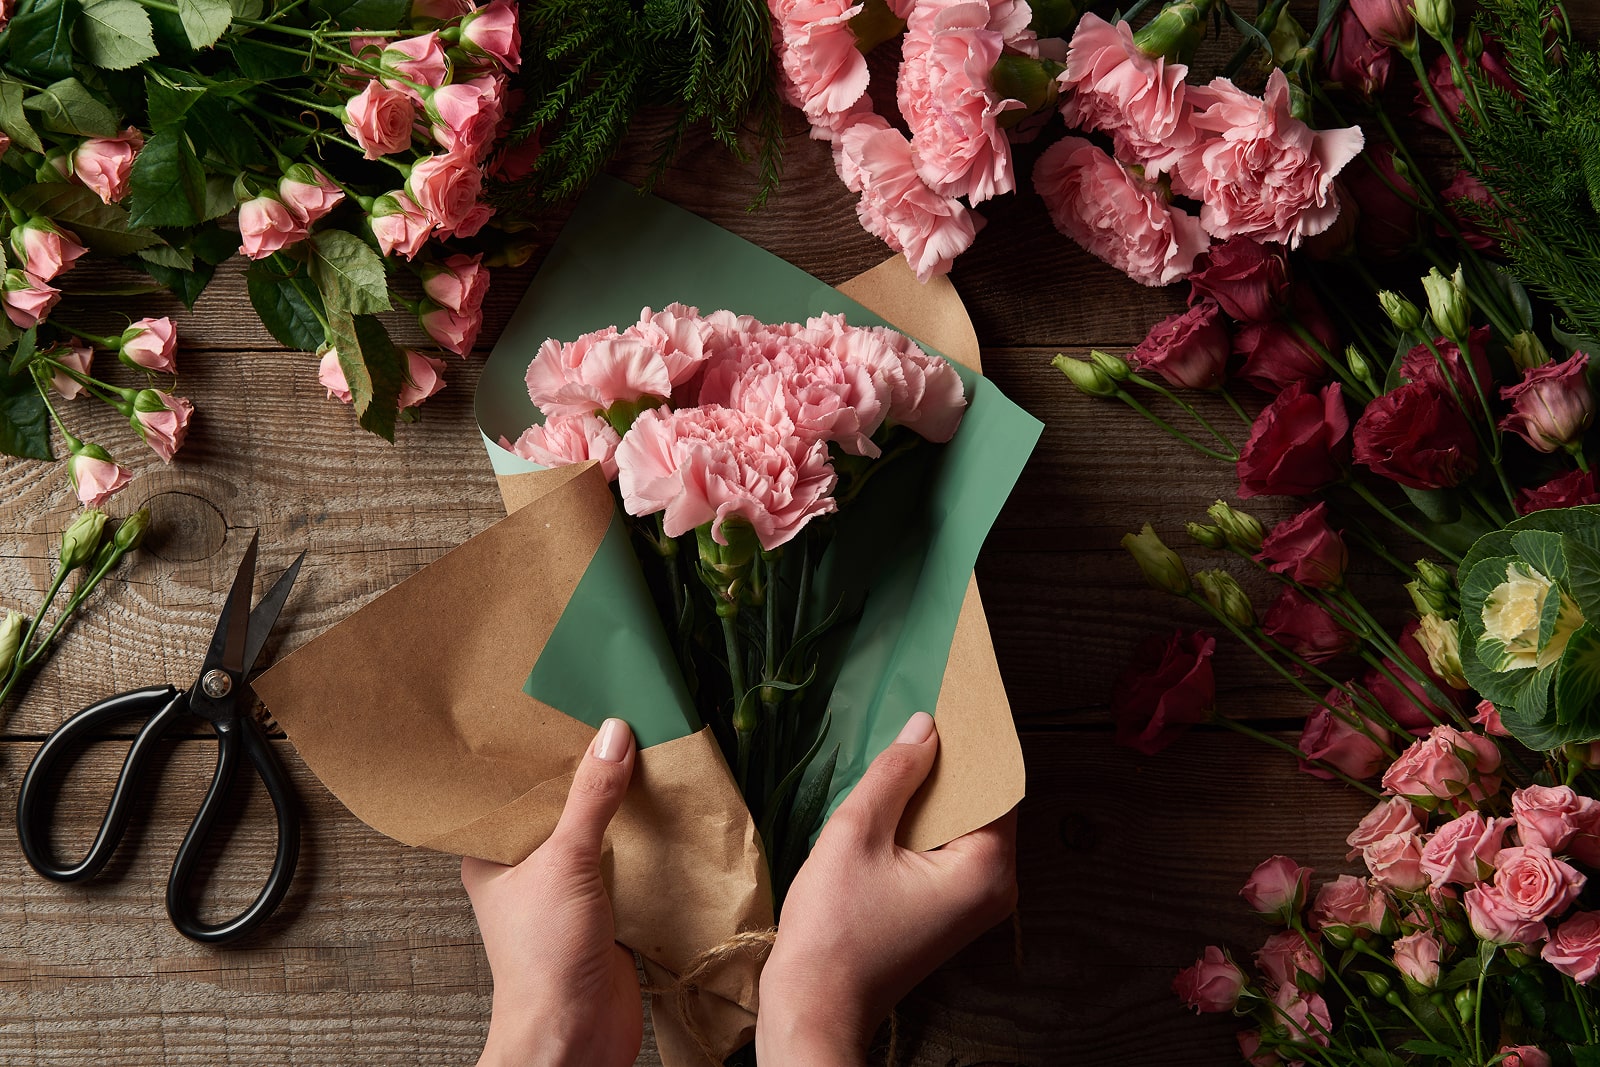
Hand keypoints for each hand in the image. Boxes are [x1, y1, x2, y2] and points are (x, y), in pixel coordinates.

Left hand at [462, 718, 641, 1066]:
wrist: (576, 1035)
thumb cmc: (544, 957)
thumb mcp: (565, 862)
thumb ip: (590, 798)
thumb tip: (613, 734)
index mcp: (494, 854)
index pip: (513, 787)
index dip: (538, 750)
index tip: (566, 705)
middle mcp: (527, 868)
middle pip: (561, 806)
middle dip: (589, 771)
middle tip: (617, 717)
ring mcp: (568, 890)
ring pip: (597, 833)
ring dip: (622, 805)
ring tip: (649, 750)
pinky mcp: (606, 910)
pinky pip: (627, 862)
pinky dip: (646, 840)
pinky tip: (667, 807)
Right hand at [755, 712, 1017, 1066]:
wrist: (814, 1007)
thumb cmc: (833, 931)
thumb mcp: (856, 834)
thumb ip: (894, 775)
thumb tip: (926, 727)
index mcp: (986, 869)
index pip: (996, 783)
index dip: (972, 740)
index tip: (952, 699)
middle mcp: (995, 889)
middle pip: (982, 804)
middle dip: (949, 764)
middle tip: (919, 718)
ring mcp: (973, 904)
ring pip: (961, 825)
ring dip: (931, 792)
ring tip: (900, 752)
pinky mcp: (948, 912)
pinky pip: (945, 849)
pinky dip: (923, 822)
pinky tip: (891, 799)